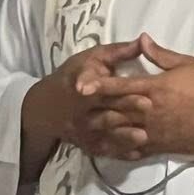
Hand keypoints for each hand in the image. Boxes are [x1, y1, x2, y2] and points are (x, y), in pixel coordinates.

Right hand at [22, 39, 149, 167]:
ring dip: (123, 135)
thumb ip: (117, 52)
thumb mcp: (90, 59)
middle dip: (124, 108)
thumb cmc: (73, 76)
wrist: (45, 108)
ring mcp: (82, 129)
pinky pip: (102, 150)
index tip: (131, 88)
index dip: (108, 86)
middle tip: (148, 106)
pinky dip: (118, 153)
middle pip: (104, 107)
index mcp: (82, 84)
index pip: (98, 86)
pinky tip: (137, 154)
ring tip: (144, 136)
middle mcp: (80, 109)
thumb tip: (143, 40)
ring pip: (103, 133)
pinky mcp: (85, 144)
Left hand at [86, 35, 193, 158]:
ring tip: (85, 129)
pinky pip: (138, 149)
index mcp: (155, 88)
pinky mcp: (165, 146)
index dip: (98, 84)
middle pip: (116, 110)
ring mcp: (156, 131)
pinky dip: (123, 148)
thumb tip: (142, 40)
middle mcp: (151, 111)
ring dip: (104, 130)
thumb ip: (161, 55)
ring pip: (122, 131)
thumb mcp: (189, 64)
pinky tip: (111, 147)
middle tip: (73, 109)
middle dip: (94, 109)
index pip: (120, 86)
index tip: (79, 85)